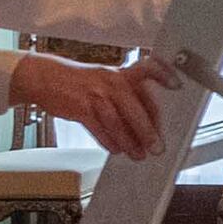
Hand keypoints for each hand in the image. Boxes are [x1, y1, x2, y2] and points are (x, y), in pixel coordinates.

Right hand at [14, 51, 164, 161]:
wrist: (45, 78)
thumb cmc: (79, 81)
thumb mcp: (105, 78)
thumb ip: (126, 93)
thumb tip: (148, 118)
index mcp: (120, 73)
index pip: (147, 68)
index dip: (163, 75)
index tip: (177, 86)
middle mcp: (111, 82)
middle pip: (135, 107)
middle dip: (148, 131)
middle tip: (157, 146)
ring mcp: (95, 95)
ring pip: (118, 122)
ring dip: (130, 142)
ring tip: (138, 154)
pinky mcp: (81, 108)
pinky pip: (99, 129)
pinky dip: (109, 142)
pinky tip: (117, 149)